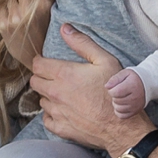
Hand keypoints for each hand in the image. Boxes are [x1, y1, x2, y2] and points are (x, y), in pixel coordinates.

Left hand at [0, 0, 50, 69]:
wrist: (39, 59)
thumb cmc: (50, 30)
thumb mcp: (52, 6)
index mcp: (43, 4)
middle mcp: (26, 10)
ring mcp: (12, 18)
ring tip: (23, 1)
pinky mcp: (2, 25)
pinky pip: (2, 4)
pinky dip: (7, 4)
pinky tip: (16, 11)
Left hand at [31, 26, 136, 153]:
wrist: (122, 127)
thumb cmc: (115, 92)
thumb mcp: (104, 60)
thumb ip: (82, 43)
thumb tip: (64, 28)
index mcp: (64, 74)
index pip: (37, 64)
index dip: (41, 61)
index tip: (47, 62)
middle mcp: (56, 93)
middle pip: (35, 82)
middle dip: (42, 78)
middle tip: (55, 78)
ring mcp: (57, 113)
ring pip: (41, 101)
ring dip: (48, 96)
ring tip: (64, 95)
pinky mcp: (61, 129)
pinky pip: (46, 119)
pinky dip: (52, 114)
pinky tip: (64, 111)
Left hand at [104, 68, 148, 116]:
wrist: (148, 85)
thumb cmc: (134, 78)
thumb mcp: (125, 73)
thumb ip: (115, 79)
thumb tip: (106, 87)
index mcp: (132, 86)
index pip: (115, 92)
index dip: (111, 90)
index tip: (115, 87)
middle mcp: (135, 97)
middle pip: (116, 100)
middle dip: (114, 96)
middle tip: (120, 91)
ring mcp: (136, 106)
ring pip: (118, 109)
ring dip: (116, 103)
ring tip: (121, 97)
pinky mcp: (135, 111)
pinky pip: (122, 116)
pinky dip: (119, 111)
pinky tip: (121, 104)